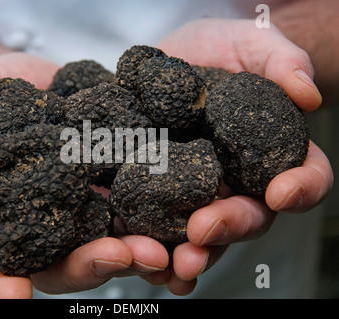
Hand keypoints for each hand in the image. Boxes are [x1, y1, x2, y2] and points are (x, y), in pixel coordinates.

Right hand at [0, 52, 171, 297]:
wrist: (53, 86)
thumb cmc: (8, 93)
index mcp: (8, 212)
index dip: (2, 277)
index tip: (15, 295)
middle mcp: (54, 224)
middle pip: (68, 261)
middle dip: (92, 264)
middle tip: (120, 255)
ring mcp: (93, 214)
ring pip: (114, 248)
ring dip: (137, 256)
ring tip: (161, 251)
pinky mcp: (127, 196)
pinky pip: (147, 221)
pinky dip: (168, 231)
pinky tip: (189, 232)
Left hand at [144, 18, 332, 293]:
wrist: (174, 58)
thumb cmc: (222, 49)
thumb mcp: (253, 44)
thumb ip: (282, 62)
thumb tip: (305, 93)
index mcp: (274, 152)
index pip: (304, 177)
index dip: (301, 188)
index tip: (282, 192)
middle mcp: (240, 181)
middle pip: (247, 216)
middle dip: (228, 227)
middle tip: (203, 232)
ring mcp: (198, 191)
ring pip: (203, 234)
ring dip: (190, 253)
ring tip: (172, 262)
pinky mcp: (158, 191)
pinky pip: (158, 225)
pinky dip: (151, 245)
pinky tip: (139, 257)